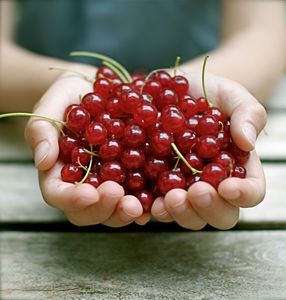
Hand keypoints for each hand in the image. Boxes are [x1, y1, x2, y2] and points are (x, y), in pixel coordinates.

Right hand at [25, 67, 147, 226]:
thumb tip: (43, 161)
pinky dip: (146, 201)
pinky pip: (138, 194)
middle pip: (88, 210)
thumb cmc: (70, 98)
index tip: (88, 194)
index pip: (58, 194)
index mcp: (60, 171)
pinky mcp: (131, 176)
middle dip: (103, 209)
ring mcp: (109, 182)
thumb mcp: (52, 106)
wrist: (97, 91)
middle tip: (117, 195)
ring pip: (114, 210)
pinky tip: (156, 199)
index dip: (71, 199)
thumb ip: (42, 130)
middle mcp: (85, 183)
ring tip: (137, 204)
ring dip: (125, 211)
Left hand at [151, 71, 266, 229]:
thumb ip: (248, 115)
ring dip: (178, 211)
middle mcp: (213, 185)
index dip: (243, 195)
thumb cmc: (210, 95)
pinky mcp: (158, 184)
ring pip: (188, 214)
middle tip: (195, 192)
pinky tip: (139, 204)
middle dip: (208, 208)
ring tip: (168, 198)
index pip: (250, 191)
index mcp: (236, 168)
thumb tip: (247, 142)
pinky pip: (154, 203)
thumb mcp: (233, 97)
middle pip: (220, 213)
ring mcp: (184, 188)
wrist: (178, 92)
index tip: (228, 187)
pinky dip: (147, 208)